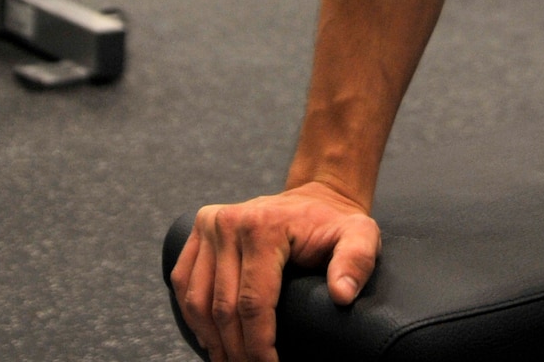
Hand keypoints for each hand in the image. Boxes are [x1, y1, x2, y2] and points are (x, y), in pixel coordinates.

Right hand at [170, 181, 380, 361]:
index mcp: (263, 227)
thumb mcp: (359, 236)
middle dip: (236, 351)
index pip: (253, 303)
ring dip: (211, 340)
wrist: (315, 197)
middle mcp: (228, 222)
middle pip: (223, 307)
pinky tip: (210, 339)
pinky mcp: (198, 230)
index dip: (259, 345)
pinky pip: (183, 281)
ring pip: (197, 300)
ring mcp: (210, 224)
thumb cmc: (335, 224)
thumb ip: (355, 262)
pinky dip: (192, 317)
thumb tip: (341, 296)